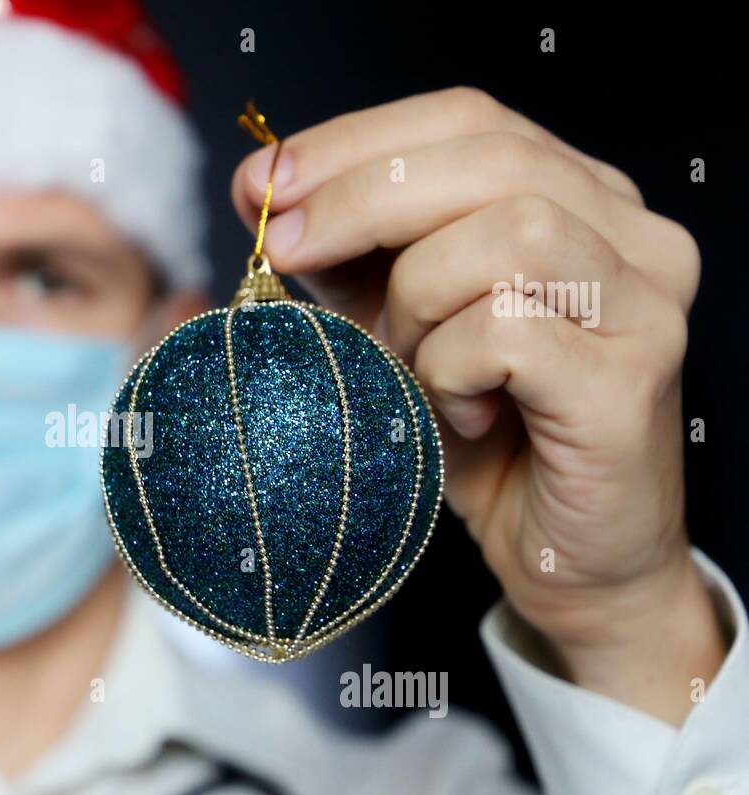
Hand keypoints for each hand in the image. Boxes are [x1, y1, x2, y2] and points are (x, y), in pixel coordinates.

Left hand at [232, 88, 724, 723]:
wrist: (566, 561)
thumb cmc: (487, 442)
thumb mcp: (402, 328)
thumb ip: (356, 257)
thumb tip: (265, 191)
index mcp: (579, 200)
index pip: (466, 119)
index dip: (356, 140)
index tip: (264, 180)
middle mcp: (631, 234)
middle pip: (487, 157)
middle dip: (358, 197)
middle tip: (282, 246)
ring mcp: (644, 301)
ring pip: (503, 234)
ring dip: (417, 301)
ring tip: (407, 366)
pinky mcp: (631, 376)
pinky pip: (507, 328)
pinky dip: (448, 366)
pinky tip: (455, 412)